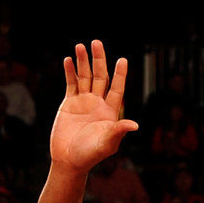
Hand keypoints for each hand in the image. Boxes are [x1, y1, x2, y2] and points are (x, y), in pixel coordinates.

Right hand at [50, 41, 137, 172]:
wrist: (69, 160)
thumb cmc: (90, 154)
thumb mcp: (107, 143)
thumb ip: (118, 132)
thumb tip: (134, 125)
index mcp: (110, 112)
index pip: (117, 89)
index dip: (120, 75)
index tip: (122, 60)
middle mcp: (98, 103)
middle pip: (100, 77)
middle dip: (99, 60)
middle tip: (96, 42)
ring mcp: (84, 102)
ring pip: (84, 77)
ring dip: (83, 62)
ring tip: (80, 46)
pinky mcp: (69, 104)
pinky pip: (71, 84)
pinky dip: (70, 72)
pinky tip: (68, 60)